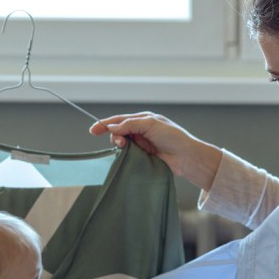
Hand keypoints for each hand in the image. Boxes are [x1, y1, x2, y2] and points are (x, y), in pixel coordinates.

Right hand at [89, 112, 222, 190]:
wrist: (185, 157)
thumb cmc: (172, 137)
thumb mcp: (150, 124)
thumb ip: (130, 124)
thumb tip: (112, 127)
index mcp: (143, 120)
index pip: (120, 119)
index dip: (105, 124)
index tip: (93, 130)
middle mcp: (140, 132)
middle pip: (118, 132)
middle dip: (114, 136)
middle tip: (120, 143)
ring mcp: (141, 145)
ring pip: (121, 144)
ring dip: (119, 145)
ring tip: (124, 148)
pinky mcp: (142, 158)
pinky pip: (127, 156)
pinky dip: (123, 156)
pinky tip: (125, 156)